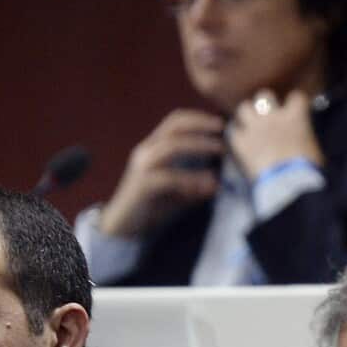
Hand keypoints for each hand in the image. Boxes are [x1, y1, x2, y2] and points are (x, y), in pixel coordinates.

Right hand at [98, 108, 224, 237]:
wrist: (124, 228)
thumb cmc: (152, 208)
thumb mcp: (178, 191)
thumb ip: (195, 183)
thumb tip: (218, 182)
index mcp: (154, 148)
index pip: (175, 121)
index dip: (198, 117)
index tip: (220, 122)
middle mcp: (146, 152)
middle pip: (173, 125)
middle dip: (200, 123)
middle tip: (222, 128)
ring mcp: (143, 167)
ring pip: (172, 146)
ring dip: (199, 144)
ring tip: (220, 150)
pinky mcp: (142, 185)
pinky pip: (170, 176)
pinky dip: (192, 178)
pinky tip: (210, 185)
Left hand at [228, 89, 324, 180]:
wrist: (288, 185)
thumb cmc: (309, 171)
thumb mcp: (313, 150)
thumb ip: (304, 138)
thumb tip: (302, 140)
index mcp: (296, 117)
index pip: (297, 97)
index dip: (296, 103)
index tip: (296, 108)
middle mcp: (273, 117)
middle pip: (264, 95)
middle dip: (265, 104)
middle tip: (267, 115)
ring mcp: (255, 128)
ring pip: (244, 108)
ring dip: (247, 116)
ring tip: (249, 125)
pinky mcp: (241, 143)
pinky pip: (233, 132)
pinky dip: (237, 137)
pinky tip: (241, 144)